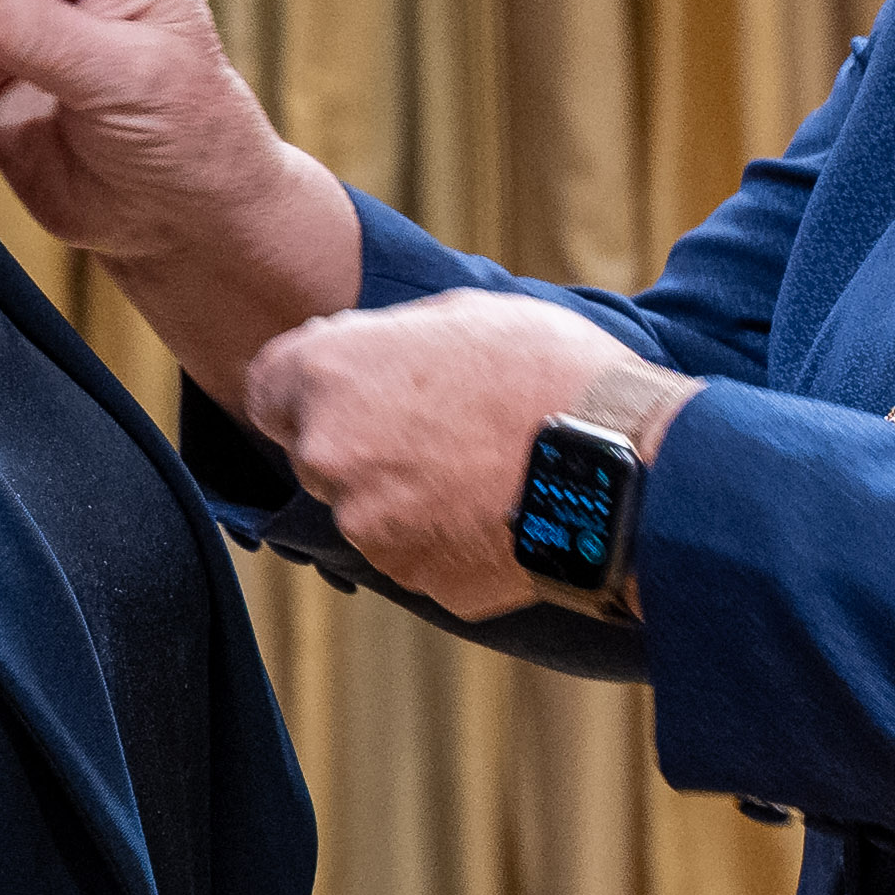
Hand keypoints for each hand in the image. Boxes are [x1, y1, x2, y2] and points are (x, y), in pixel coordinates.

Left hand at [243, 298, 688, 619]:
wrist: (625, 469)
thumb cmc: (552, 372)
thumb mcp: (467, 313)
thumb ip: (392, 337)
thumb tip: (366, 348)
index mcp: (329, 376)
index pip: (268, 387)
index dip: (310, 385)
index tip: (352, 388)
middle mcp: (330, 457)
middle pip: (318, 453)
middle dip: (362, 441)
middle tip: (439, 426)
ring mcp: (370, 529)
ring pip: (367, 510)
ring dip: (405, 495)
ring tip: (482, 469)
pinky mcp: (416, 581)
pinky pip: (417, 555)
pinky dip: (445, 539)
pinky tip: (499, 509)